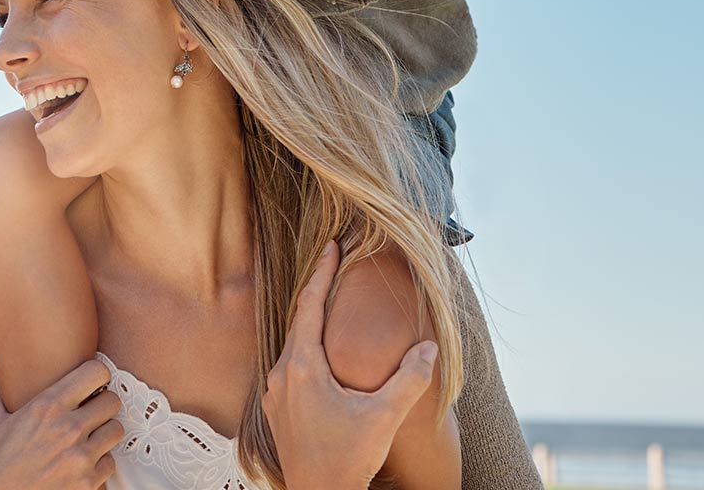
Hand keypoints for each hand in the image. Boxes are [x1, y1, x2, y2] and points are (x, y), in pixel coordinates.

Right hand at [0, 360, 123, 489]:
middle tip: (92, 411)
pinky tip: (83, 464)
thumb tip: (1, 385)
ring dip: (104, 433)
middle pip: (112, 401)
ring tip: (89, 438)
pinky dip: (100, 463)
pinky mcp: (88, 484)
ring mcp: (81, 458)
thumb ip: (1, 399)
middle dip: (103, 404)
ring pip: (116, 431)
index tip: (92, 381)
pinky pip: (110, 463)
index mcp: (47, 407)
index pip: (95, 373)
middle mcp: (69, 429)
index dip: (96, 374)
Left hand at [261, 241, 438, 489]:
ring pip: (292, 345)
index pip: (309, 305)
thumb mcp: (384, 416)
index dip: (321, 272)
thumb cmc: (347, 458)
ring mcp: (275, 394)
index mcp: (301, 366)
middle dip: (316, 291)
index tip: (330, 244)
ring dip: (310, 322)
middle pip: (298, 321)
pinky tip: (318, 354)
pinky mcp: (276, 410)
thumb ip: (408, 379)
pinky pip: (289, 366)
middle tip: (331, 263)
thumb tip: (428, 346)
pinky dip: (305, 349)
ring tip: (328, 303)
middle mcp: (280, 374)